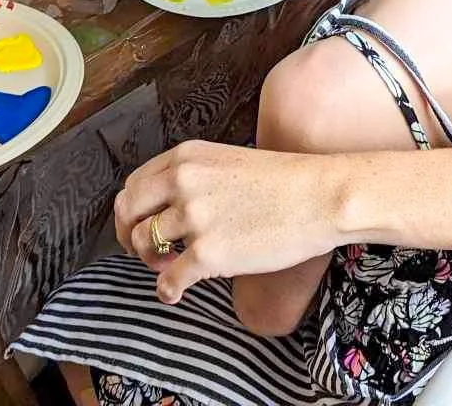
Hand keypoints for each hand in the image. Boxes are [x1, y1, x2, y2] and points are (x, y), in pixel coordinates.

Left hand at [115, 143, 346, 302]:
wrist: (321, 198)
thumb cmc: (286, 182)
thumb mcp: (229, 161)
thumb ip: (195, 177)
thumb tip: (169, 206)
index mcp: (187, 157)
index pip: (135, 184)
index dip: (131, 211)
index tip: (138, 225)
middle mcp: (184, 182)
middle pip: (129, 213)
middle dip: (129, 236)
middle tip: (143, 251)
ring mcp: (194, 218)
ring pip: (145, 244)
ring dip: (151, 261)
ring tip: (170, 266)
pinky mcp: (208, 253)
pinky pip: (167, 279)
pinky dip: (166, 290)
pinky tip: (174, 294)